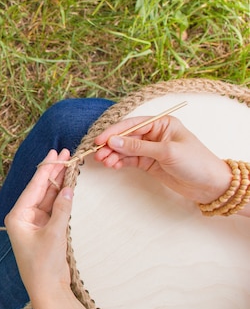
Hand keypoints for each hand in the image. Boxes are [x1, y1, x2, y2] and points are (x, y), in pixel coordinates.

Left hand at [4, 149, 72, 297]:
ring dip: (59, 183)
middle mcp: (24, 218)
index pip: (33, 187)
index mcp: (17, 216)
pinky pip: (54, 208)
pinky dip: (62, 197)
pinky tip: (70, 184)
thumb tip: (68, 188)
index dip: (46, 168)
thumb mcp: (54, 234)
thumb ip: (62, 209)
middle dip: (53, 172)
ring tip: (71, 164)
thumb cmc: (44, 265)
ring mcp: (35, 224)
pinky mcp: (46, 230)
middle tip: (66, 153)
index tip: (55, 152)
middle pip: (40, 189)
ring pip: (48, 197)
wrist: (48, 291)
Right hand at [93, 115, 230, 204]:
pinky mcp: (149, 163)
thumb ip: (138, 147)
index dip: (115, 132)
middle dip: (111, 145)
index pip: (132, 124)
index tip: (100, 140)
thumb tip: (113, 141)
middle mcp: (154, 134)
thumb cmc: (195, 162)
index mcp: (162, 123)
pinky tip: (113, 166)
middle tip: (98, 154)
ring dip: (113, 155)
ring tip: (104, 162)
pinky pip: (129, 160)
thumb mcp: (166, 152)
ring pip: (125, 149)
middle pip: (126, 137)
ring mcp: (150, 149)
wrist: (210, 185)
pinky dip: (120, 162)